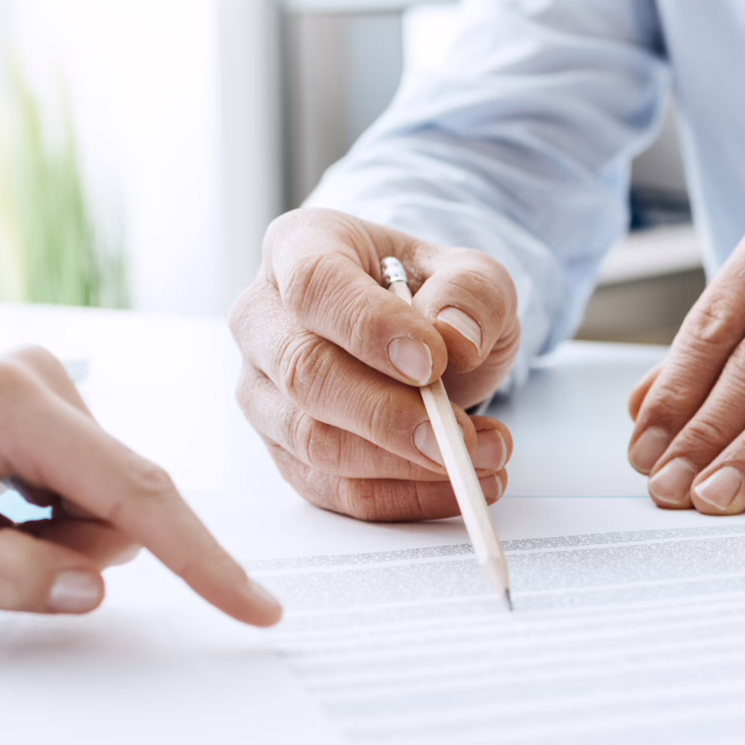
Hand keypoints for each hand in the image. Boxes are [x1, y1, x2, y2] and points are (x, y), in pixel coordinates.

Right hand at [230, 207, 520, 520]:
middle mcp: (263, 319)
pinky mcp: (283, 450)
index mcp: (300, 248)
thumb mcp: (473, 276)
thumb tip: (455, 337)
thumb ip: (472, 294)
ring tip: (482, 456)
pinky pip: (333, 489)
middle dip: (388, 415)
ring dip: (403, 464)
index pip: (315, 285)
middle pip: (304, 373)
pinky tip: (458, 484)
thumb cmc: (432, 297)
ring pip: (313, 441)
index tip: (432, 362)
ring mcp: (263, 389)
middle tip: (460, 437)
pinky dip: (401, 497)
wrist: (421, 337)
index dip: (371, 328)